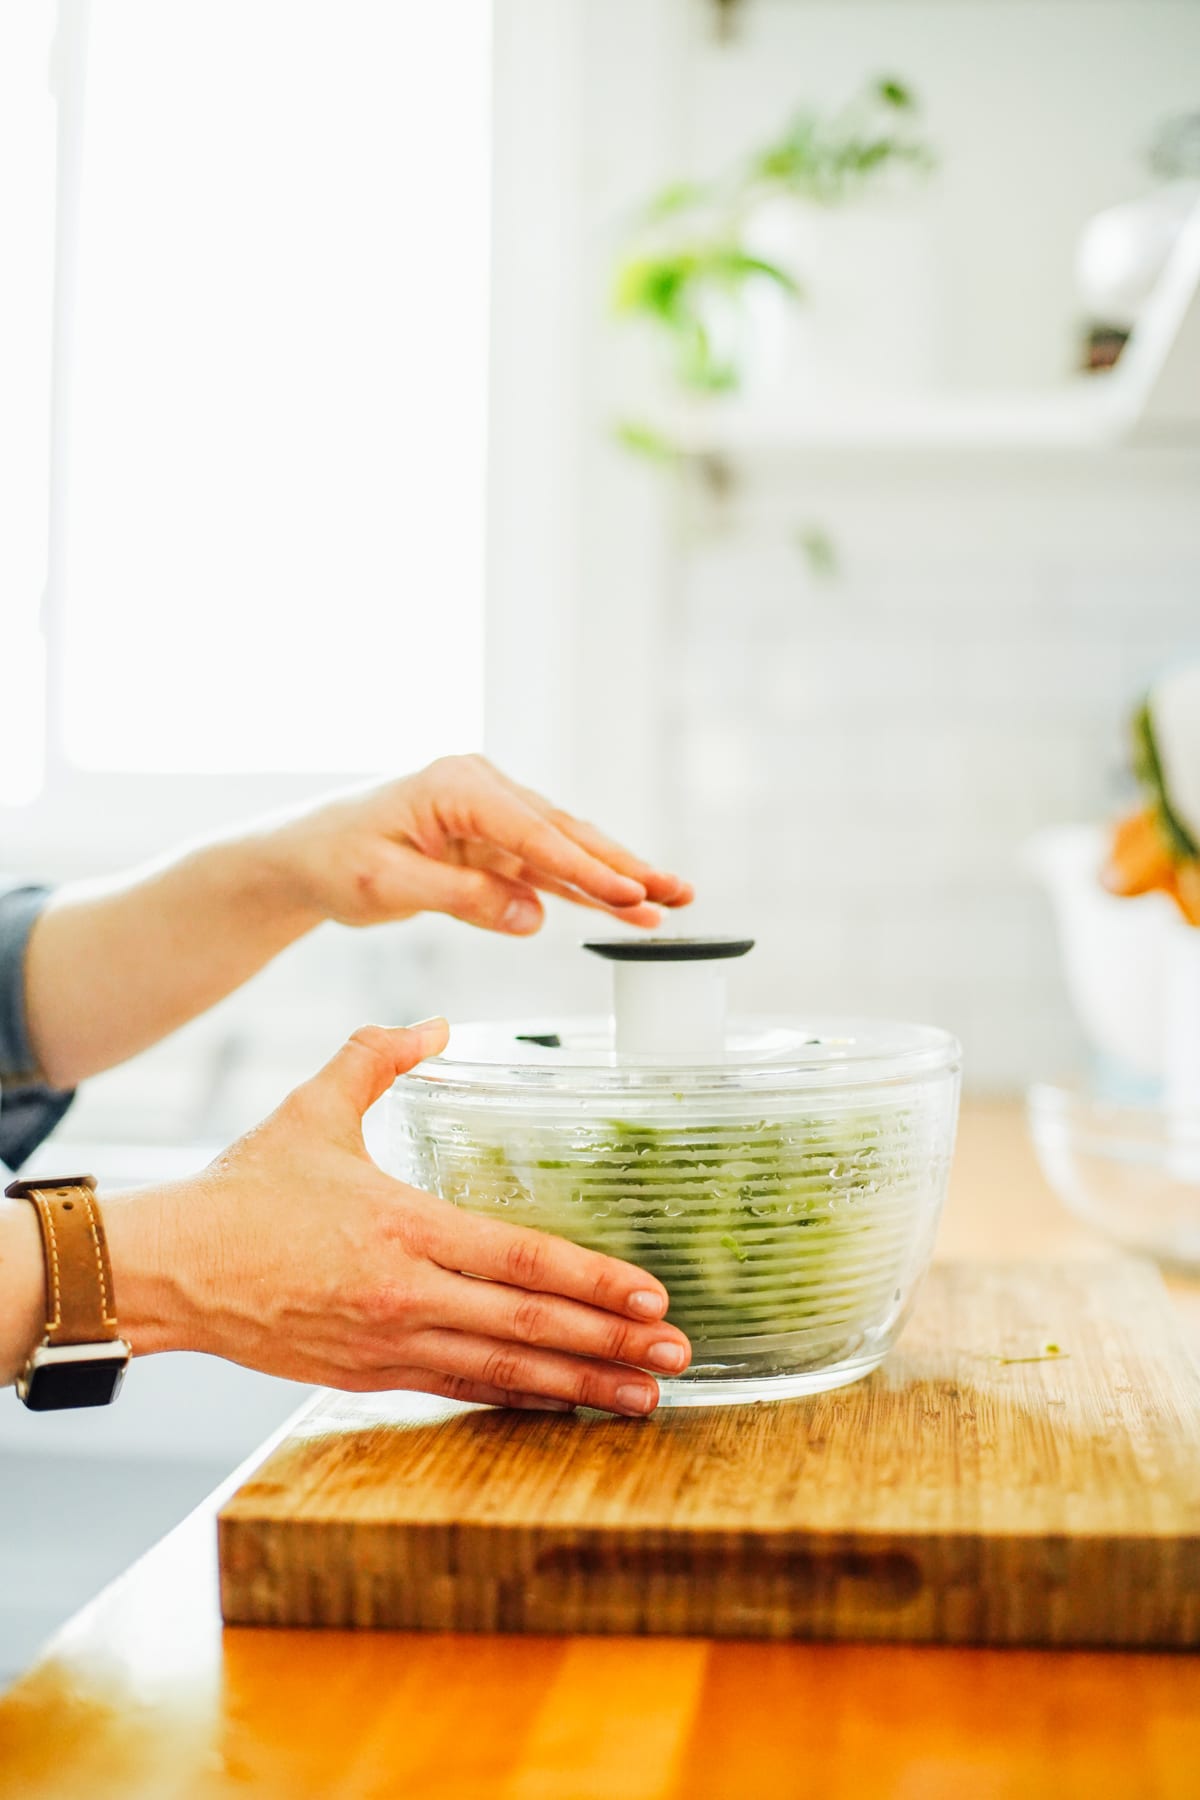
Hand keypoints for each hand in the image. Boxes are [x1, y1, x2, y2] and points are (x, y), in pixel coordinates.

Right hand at [105, 1020, 691, 1413]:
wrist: (172, 1270)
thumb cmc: (245, 1188)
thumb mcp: (313, 1108)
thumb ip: (377, 1058)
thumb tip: (435, 1022)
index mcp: (404, 1225)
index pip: (521, 1257)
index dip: (593, 1280)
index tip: (652, 1294)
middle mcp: (406, 1294)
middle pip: (529, 1325)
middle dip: (612, 1342)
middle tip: (680, 1353)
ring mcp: (389, 1343)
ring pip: (504, 1371)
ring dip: (581, 1386)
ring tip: (645, 1397)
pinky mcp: (369, 1376)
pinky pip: (461, 1391)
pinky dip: (518, 1400)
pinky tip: (564, 1405)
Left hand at [261, 754, 692, 935]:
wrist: (304, 854)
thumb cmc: (334, 858)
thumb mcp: (384, 882)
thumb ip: (460, 897)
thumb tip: (533, 915)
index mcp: (458, 785)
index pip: (534, 831)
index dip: (585, 866)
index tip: (629, 892)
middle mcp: (483, 790)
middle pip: (565, 833)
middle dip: (624, 866)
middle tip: (678, 893)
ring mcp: (491, 817)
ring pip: (564, 851)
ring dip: (615, 879)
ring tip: (670, 903)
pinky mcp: (491, 845)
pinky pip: (546, 869)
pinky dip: (583, 889)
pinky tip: (623, 907)